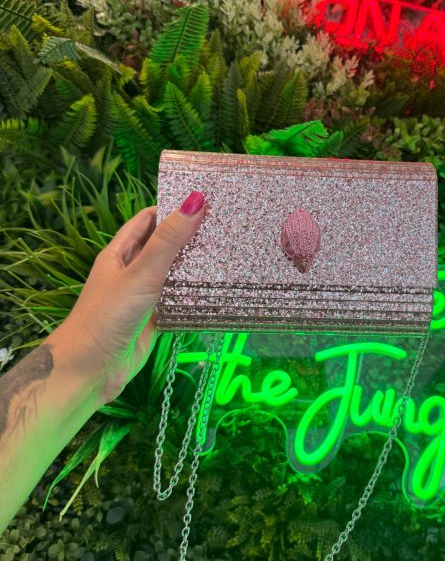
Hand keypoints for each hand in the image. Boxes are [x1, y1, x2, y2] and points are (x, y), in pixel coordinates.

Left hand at [46, 191, 206, 407]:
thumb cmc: (110, 314)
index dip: (172, 207)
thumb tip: (196, 200)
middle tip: (223, 226)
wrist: (91, 369)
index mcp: (120, 253)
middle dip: (189, 235)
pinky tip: (217, 289)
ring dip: (194, 266)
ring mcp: (143, 296)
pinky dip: (194, 295)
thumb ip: (168, 240)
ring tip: (227, 252)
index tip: (203, 201)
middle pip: (163, 245)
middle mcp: (131, 271)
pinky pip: (178, 300)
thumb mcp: (142, 273)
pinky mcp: (154, 318)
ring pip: (173, 274)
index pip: (148, 220)